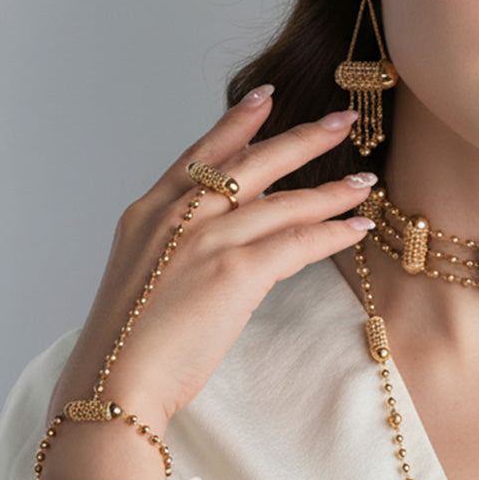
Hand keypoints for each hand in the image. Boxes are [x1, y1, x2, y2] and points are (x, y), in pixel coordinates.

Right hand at [46, 87, 376, 432]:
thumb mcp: (143, 280)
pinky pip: (296, 243)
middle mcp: (176, 215)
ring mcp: (205, 240)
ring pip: (281, 202)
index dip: (237, 125)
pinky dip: (331, 233)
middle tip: (340, 120)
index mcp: (148, 213)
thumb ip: (174, 252)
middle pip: (250, 163)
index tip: (266, 99)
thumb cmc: (127, 347)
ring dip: (329, 191)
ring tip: (363, 182)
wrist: (115, 380)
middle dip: (300, 138)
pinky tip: (356, 227)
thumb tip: (213, 252)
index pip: (200, 155)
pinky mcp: (233, 272)